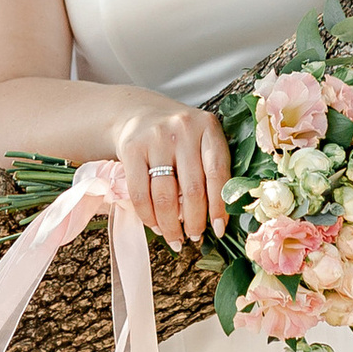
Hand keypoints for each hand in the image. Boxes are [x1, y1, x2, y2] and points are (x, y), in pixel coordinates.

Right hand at [111, 99, 231, 246]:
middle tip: (194, 237)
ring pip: (165, 195)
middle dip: (194, 222)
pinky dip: (148, 216)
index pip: (218, 173)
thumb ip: (211, 169)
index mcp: (208, 128)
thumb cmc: (178, 137)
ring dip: (171, 224)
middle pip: (192, 189)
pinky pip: (140, 193)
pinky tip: (156, 225)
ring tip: (175, 237)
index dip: (219, 207)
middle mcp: (183, 129)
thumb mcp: (201, 141)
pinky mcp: (132, 148)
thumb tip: (219, 221)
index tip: (219, 230)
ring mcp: (156, 138)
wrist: (139, 114)